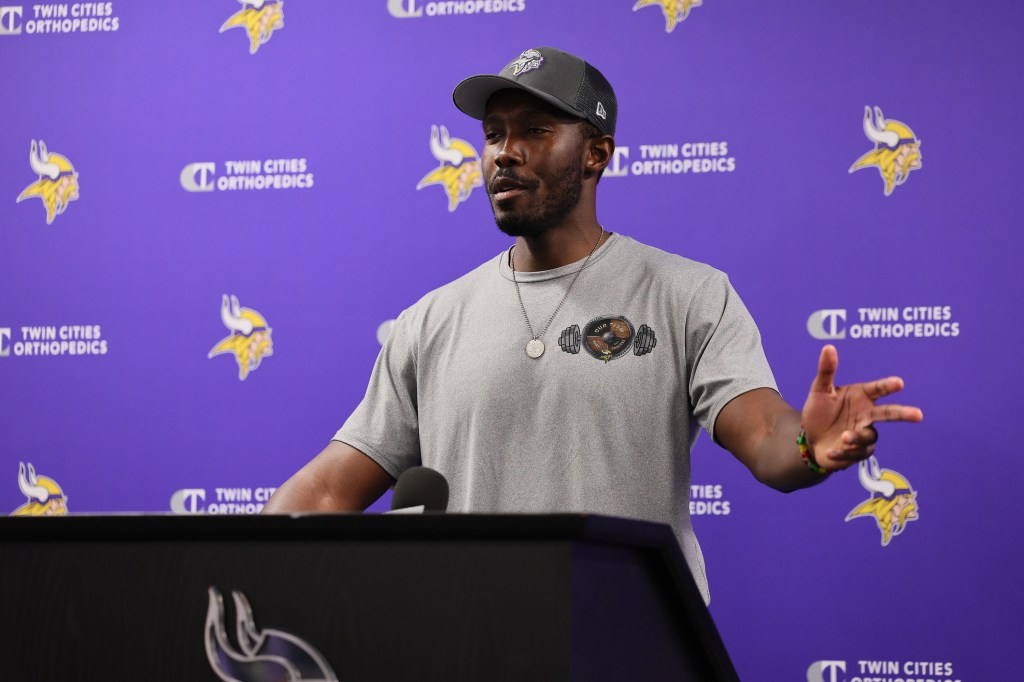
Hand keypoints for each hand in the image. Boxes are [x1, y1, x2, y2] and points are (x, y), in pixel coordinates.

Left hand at [801, 345, 922, 471]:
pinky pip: (856, 453)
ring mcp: (864, 433)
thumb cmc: (819, 411)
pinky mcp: (858, 452)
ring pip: (869, 437)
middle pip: (889, 413)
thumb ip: (826, 371)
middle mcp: (867, 414)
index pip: (877, 389)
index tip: (899, 382)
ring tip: (844, 437)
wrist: (810, 438)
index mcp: (861, 396)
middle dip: (904, 414)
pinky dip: (842, 453)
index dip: (888, 386)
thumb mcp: (819, 390)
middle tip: (918, 414)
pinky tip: (831, 450)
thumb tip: (828, 347)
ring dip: (857, 438)